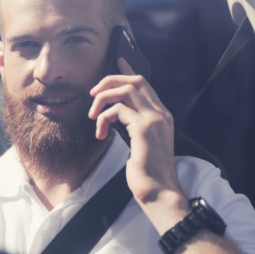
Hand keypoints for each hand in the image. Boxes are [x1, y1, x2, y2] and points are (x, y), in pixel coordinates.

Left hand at [87, 58, 187, 222]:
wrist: (159, 192)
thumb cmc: (148, 173)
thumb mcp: (140, 145)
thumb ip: (134, 128)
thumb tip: (117, 118)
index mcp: (161, 116)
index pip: (145, 85)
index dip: (129, 72)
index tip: (118, 62)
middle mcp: (161, 114)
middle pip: (136, 81)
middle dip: (110, 81)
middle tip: (93, 94)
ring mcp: (155, 120)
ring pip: (126, 90)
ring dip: (103, 99)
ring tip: (93, 115)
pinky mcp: (144, 129)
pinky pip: (118, 110)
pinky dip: (103, 118)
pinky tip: (100, 134)